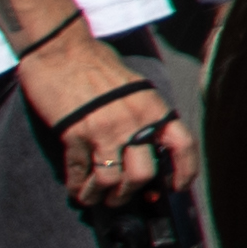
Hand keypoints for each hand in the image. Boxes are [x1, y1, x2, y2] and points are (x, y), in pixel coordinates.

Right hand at [18, 24, 182, 207]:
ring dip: (103, 195)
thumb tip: (144, 146)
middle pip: (142, 174)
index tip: (176, 188)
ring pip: (110, 179)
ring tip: (96, 198)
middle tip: (121, 197)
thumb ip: (143, 114)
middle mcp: (134, 121)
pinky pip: (80, 171)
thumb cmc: (98, 64)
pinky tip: (77, 189)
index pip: (183, 146)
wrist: (62, 50)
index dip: (185, 172)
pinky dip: (78, 186)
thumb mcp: (135, 87)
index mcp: (155, 108)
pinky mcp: (74, 133)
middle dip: (131, 192)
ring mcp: (104, 129)